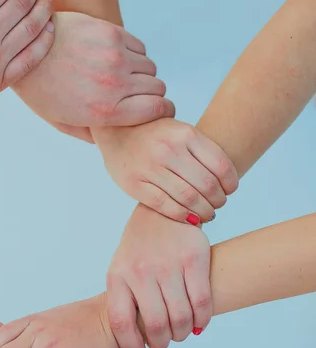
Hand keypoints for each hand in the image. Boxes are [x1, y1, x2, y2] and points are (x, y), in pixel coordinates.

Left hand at [12, 12, 174, 142]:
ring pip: (151, 67)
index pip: (158, 110)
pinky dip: (133, 54)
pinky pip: (140, 47)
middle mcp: (115, 83)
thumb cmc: (42, 90)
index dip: (163, 111)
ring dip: (141, 74)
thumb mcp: (61, 122)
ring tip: (122, 76)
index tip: (159, 110)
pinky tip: (115, 58)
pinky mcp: (112, 33)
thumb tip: (115, 140)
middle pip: (158, 88)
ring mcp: (115, 56)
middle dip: (151, 94)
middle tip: (137, 95)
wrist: (26, 49)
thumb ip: (91, 134)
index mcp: (105, 111)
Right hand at [96, 118, 238, 223]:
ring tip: (207, 214)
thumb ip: (202, 149)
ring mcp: (149, 167)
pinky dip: (183, 216)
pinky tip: (190, 218)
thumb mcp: (179, 130)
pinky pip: (166, 205)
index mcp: (185, 134)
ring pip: (189, 198)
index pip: (221, 166)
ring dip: (204, 211)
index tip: (230, 191)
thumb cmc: (155, 135)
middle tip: (218, 205)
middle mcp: (168, 149)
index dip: (231, 184)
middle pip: (207, 185)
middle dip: (218, 201)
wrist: (115, 132)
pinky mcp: (134, 184)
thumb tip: (227, 180)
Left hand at [107, 204, 211, 347]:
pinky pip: (202, 303)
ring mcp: (168, 265)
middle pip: (155, 326)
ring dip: (183, 334)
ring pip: (181, 318)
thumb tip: (135, 341)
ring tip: (181, 332)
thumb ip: (125, 299)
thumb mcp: (121, 267)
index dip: (132, 346)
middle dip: (162, 342)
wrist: (162, 209)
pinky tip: (198, 323)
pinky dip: (202, 321)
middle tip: (165, 342)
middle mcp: (141, 271)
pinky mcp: (194, 259)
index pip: (121, 322)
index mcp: (118, 275)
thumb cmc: (140, 246)